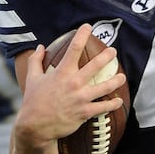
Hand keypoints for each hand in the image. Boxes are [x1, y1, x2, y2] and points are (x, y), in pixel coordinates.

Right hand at [14, 24, 125, 148]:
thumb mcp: (32, 78)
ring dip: (116, 81)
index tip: (88, 27)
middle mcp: (74, 83)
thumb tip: (40, 47)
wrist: (36, 126)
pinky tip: (118, 101)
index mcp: (62, 73)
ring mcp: (81, 98)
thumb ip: (35, 61)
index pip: (73, 49)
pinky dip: (112, 104)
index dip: (82, 35)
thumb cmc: (33, 101)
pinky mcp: (85, 112)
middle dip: (107, 56)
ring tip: (122, 76)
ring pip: (105, 87)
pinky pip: (103, 107)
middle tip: (113, 52)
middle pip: (96, 66)